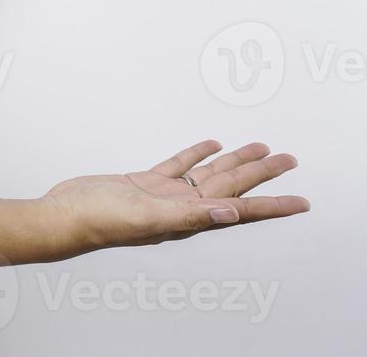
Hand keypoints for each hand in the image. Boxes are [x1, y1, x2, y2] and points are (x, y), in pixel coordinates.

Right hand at [41, 140, 309, 256]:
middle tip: (290, 160)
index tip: (302, 202)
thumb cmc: (100, 221)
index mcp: (188, 219)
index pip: (241, 210)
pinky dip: (195, 155)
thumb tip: (230, 214)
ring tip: (260, 149)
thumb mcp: (148, 218)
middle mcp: (182, 208)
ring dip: (235, 162)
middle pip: (232, 187)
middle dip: (262, 175)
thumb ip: (188, 216)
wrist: (64, 215)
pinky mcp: (144, 182)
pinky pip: (178, 166)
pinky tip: (209, 145)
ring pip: (208, 174)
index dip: (273, 205)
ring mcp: (163, 195)